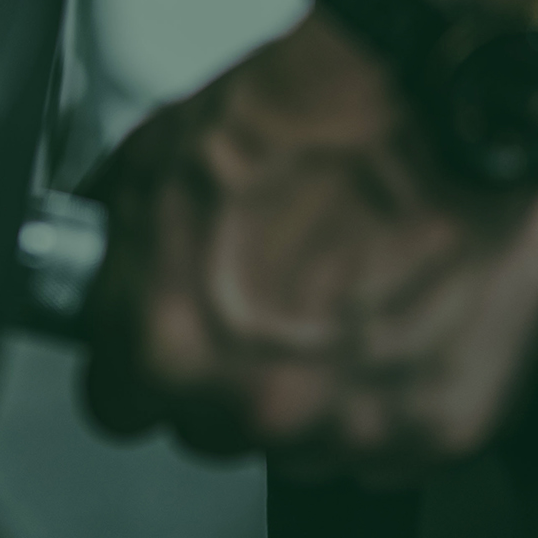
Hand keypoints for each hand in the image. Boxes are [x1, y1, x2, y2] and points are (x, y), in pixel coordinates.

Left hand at [81, 8, 537, 480]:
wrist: (433, 92)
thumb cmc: (308, 115)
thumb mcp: (151, 162)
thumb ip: (115, 253)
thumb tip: (96, 281)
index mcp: (167, 346)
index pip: (119, 408)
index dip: (142, 366)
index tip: (168, 340)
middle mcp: (256, 402)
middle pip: (213, 430)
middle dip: (230, 377)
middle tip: (272, 297)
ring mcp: (353, 424)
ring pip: (307, 445)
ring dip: (317, 392)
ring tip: (346, 296)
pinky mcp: (441, 427)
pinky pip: (397, 445)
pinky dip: (400, 395)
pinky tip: (401, 316)